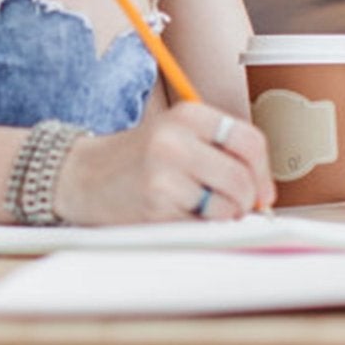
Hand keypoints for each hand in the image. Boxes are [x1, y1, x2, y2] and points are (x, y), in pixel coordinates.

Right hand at [56, 104, 274, 224]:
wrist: (80, 176)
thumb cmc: (136, 160)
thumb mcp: (176, 135)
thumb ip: (220, 151)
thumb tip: (264, 192)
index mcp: (186, 115)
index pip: (250, 142)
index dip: (263, 172)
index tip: (261, 190)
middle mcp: (174, 141)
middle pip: (242, 180)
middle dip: (244, 201)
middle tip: (228, 205)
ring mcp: (163, 175)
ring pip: (227, 208)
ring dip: (220, 218)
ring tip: (195, 208)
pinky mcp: (155, 208)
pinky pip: (202, 228)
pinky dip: (197, 230)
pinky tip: (176, 216)